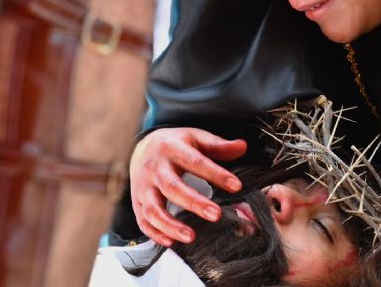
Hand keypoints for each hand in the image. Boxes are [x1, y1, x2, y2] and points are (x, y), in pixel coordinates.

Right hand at [130, 127, 245, 245]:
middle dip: (194, 203)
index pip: (195, 162)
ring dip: (171, 225)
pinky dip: (155, 233)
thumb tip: (243, 147)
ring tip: (191, 237)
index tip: (236, 186)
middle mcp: (155, 168)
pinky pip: (143, 220)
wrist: (143, 147)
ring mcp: (143, 186)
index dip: (216, 174)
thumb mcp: (196, 138)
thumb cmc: (176, 145)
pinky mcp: (137, 201)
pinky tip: (171, 242)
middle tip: (216, 215)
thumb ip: (218, 145)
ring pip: (153, 208)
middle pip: (172, 187)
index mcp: (172, 148)